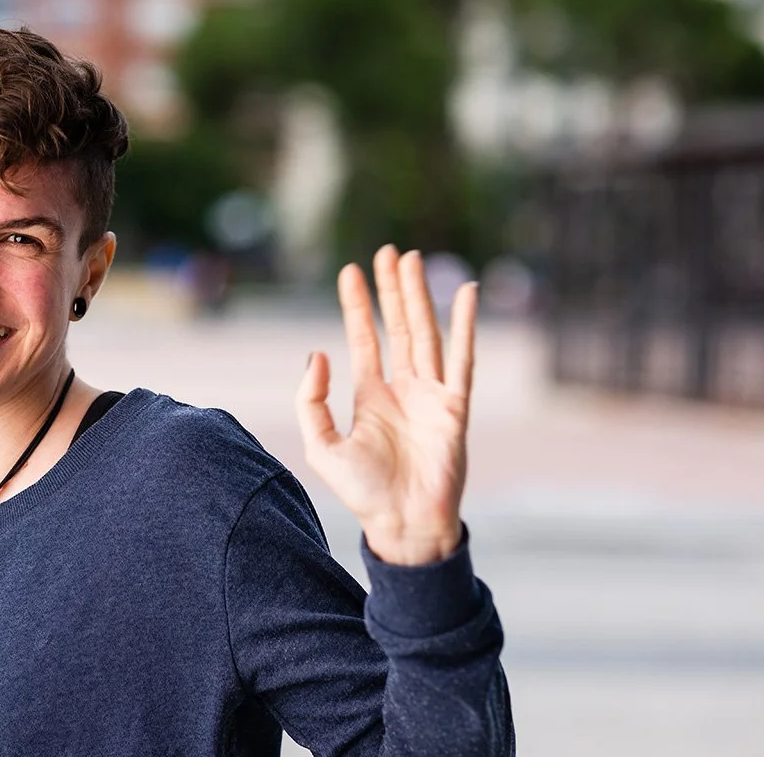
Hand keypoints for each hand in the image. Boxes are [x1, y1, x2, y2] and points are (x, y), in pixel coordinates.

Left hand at [296, 245, 476, 565]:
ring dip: (419, 296)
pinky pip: (462, 358)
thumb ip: (311, 402)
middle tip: (387, 252)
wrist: (402, 525)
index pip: (364, 340)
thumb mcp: (321, 446)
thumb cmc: (363, 493)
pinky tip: (465, 293)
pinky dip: (465, 325)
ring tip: (411, 259)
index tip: (350, 271)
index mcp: (371, 397)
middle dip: (391, 290)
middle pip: (397, 327)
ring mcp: (432, 395)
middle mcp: (403, 390)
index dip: (357, 306)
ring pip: (425, 333)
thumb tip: (317, 354)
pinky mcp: (456, 407)